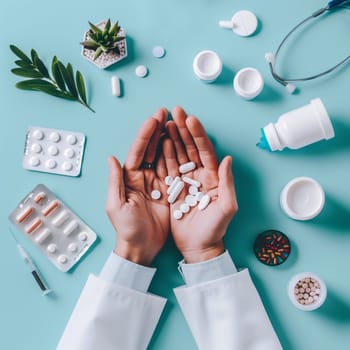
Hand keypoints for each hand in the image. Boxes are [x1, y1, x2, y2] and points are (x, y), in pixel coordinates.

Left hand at [106, 108, 169, 265]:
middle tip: (165, 111)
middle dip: (157, 130)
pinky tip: (182, 142)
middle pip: (150, 149)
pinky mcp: (168, 190)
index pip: (137, 152)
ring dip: (168, 138)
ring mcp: (156, 182)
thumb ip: (115, 181)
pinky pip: (173, 170)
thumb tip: (111, 157)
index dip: (145, 135)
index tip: (153, 119)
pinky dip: (177, 156)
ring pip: (163, 156)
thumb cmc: (127, 229)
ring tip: (175, 121)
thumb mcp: (116, 206)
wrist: (142, 248)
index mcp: (129, 178)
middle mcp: (142, 177)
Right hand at [163, 107, 237, 262]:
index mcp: (213, 177)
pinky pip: (167, 169)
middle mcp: (199, 175)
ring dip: (172, 138)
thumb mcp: (226, 207)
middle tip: (175, 112)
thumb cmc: (215, 229)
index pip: (205, 151)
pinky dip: (162, 155)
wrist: (198, 246)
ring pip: (177, 155)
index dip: (198, 135)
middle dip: (183, 129)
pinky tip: (158, 142)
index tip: (190, 119)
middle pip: (190, 148)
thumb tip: (227, 159)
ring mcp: (185, 181)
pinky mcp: (173, 189)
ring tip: (165, 122)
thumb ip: (227, 183)